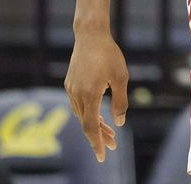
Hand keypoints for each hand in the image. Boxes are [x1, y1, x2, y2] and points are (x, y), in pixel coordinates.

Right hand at [65, 32, 128, 162]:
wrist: (90, 35)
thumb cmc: (109, 54)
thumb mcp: (121, 78)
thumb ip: (121, 102)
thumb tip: (119, 123)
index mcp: (89, 94)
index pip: (91, 127)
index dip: (97, 142)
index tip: (102, 156)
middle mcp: (76, 94)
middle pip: (86, 124)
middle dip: (99, 136)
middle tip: (113, 146)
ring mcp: (71, 89)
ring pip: (82, 115)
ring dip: (95, 125)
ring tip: (110, 133)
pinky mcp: (70, 84)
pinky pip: (78, 105)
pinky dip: (88, 114)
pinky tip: (99, 116)